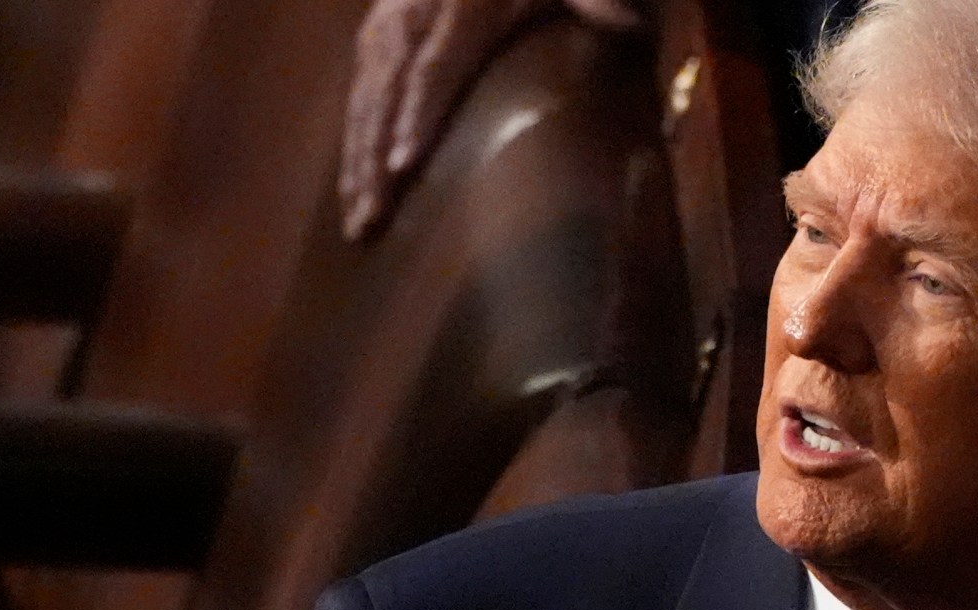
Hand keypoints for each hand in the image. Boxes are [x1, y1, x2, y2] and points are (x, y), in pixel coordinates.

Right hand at [339, 0, 638, 239]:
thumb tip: (625, 24)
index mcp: (464, 2)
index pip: (437, 67)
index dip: (417, 116)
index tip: (402, 166)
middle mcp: (415, 10)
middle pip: (389, 92)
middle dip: (373, 159)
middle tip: (369, 220)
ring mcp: (391, 20)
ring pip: (366, 97)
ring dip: (355, 160)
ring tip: (356, 220)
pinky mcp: (379, 32)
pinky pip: (360, 90)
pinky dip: (354, 140)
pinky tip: (352, 184)